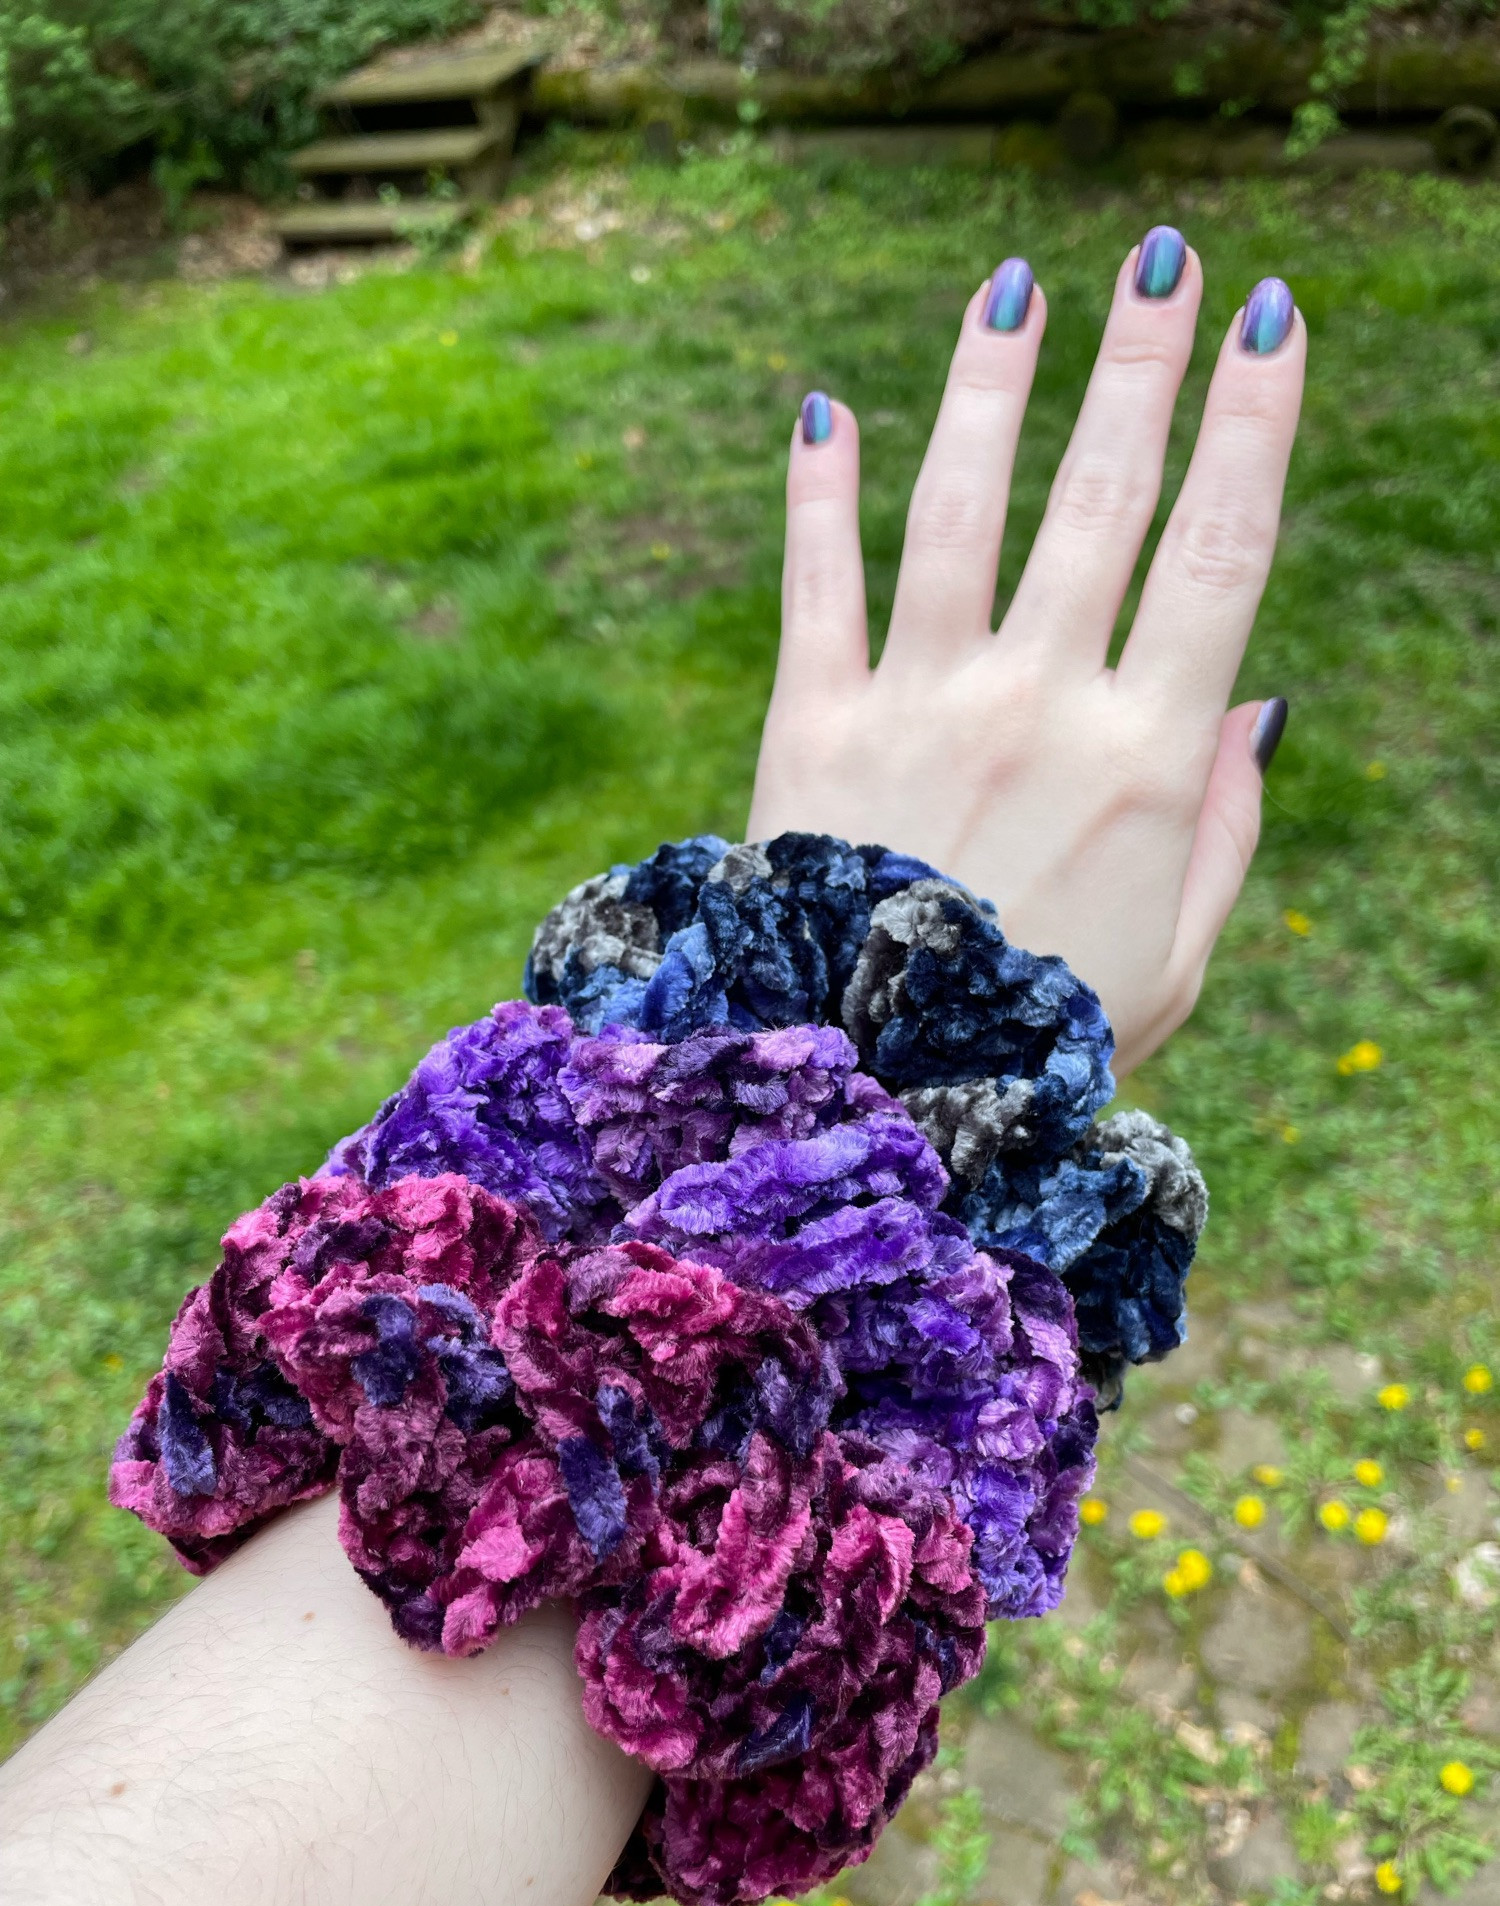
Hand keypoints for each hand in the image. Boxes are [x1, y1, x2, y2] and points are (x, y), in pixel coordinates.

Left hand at [746, 235, 1303, 1076]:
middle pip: (1105, 499)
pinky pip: (816, 587)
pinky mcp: (811, 730)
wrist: (878, 1105)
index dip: (1255, 425)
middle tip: (1166, 260)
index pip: (1222, 553)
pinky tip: (825, 405)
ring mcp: (919, 708)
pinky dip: (818, 495)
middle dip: (1143, 364)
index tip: (1274, 323)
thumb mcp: (1177, 956)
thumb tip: (1265, 700)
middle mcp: (1038, 706)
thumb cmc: (1042, 1041)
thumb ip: (1224, 828)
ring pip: (962, 510)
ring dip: (991, 388)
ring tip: (1015, 288)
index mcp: (1146, 760)